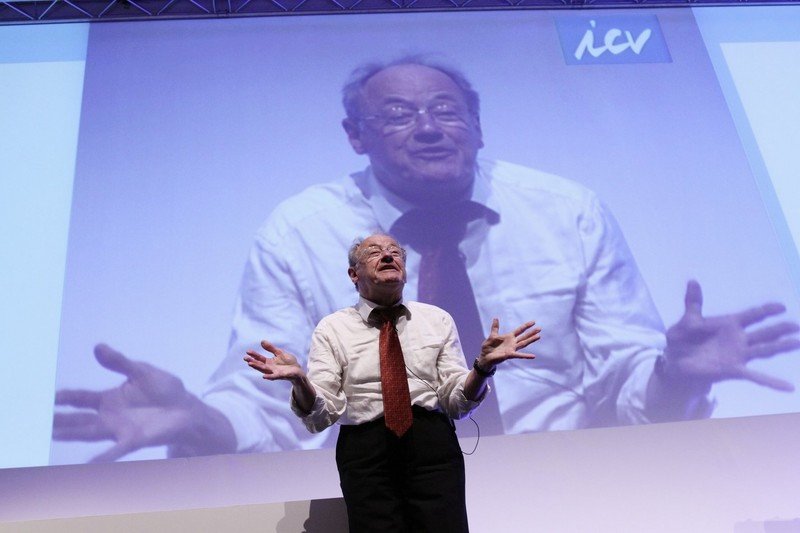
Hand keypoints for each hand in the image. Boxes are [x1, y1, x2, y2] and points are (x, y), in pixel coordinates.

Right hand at [54, 344, 233, 461]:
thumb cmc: (165, 390)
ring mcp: (120, 428)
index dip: (66, 398)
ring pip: (89, 432)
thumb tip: (98, 346)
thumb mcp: (141, 370)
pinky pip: (115, 450)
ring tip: (53, 434)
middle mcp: (110, 416)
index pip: (81, 398)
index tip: (51, 397)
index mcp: (110, 398)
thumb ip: (119, 362)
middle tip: (41, 421)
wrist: (187, 407)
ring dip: (71, 434)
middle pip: (78, 419)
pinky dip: (103, 457)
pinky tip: (88, 463)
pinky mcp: (134, 439)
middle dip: (60, 420)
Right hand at [244, 340, 304, 381]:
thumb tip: (262, 341)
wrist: (298, 370)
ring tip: (250, 364)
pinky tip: (264, 376)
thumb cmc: (288, 362)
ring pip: (264, 370)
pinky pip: (274, 376)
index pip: (260, 358)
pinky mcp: (281, 375)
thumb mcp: (279, 353)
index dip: (254, 355)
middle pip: (259, 364)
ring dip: (257, 367)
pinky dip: (269, 376)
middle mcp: (270, 368)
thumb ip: (271, 348)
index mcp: (269, 362)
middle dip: (252, 362)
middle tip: (245, 358)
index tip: (247, 351)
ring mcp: (274, 372)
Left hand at [476, 318, 540, 370]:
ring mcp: (512, 349)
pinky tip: (533, 356)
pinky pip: (519, 355)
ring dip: (531, 340)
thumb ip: (495, 327)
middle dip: (531, 332)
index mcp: (509, 337)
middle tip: (540, 328)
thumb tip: (496, 317)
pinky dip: (526, 356)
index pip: (519, 330)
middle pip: (524, 336)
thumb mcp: (492, 336)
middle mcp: (512, 343)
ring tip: (539, 336)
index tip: (533, 322)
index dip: (526, 326)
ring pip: (523, 344)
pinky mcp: (509, 355)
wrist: (485, 357)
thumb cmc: (488, 347)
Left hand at [662, 281, 799, 390]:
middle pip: (764, 332)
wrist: (675, 361)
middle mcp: (738, 338)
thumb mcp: (689, 320)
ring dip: (782, 347)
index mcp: (729, 323)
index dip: (767, 310)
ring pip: (765, 350)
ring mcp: (738, 355)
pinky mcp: (734, 370)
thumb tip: (692, 281)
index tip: (781, 307)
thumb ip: (694, 302)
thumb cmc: (683, 338)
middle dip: (781, 329)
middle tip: (797, 326)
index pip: (753, 315)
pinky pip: (756, 376)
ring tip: (798, 342)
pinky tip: (788, 387)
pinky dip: (771, 381)